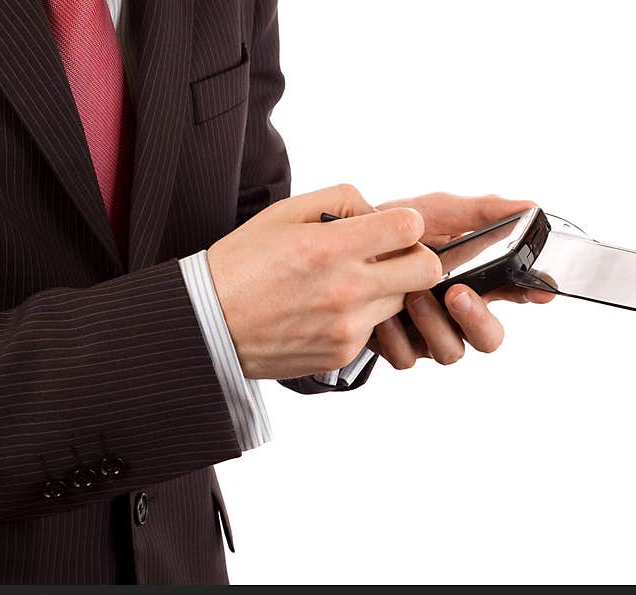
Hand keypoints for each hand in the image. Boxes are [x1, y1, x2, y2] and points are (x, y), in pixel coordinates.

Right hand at [208, 185, 442, 378]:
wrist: (208, 323)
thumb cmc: (243, 262)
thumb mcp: (285, 212)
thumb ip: (341, 200)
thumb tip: (379, 212)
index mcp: (330, 247)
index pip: (410, 227)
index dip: (407, 224)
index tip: (391, 228)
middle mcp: (346, 289)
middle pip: (426, 270)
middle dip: (416, 257)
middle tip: (390, 257)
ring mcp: (347, 326)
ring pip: (403, 301)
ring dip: (388, 289)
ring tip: (349, 284)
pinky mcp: (343, 352)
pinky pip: (375, 329)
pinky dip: (362, 317)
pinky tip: (329, 310)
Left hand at [369, 193, 554, 368]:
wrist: (341, 249)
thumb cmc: (394, 231)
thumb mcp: (436, 212)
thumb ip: (480, 212)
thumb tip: (529, 207)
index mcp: (476, 280)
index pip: (517, 293)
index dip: (532, 294)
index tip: (537, 291)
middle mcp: (456, 313)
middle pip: (489, 338)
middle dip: (477, 319)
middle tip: (457, 293)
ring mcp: (429, 333)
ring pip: (450, 351)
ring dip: (433, 324)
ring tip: (412, 294)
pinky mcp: (398, 348)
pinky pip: (407, 358)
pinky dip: (395, 336)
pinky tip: (382, 314)